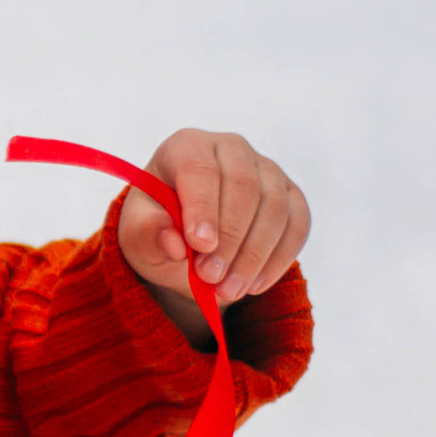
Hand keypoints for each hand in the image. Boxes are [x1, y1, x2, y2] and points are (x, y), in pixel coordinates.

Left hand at [117, 129, 308, 341]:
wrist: (187, 243)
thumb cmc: (158, 229)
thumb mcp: (137, 236)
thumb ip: (147, 234)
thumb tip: (171, 242)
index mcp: (186, 146)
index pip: (200, 169)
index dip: (203, 208)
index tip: (199, 246)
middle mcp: (231, 148)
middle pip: (244, 186)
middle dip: (230, 239)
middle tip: (211, 279)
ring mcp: (267, 169)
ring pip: (275, 206)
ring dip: (254, 254)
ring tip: (229, 289)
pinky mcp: (291, 195)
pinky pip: (297, 223)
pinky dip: (279, 258)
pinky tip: (255, 284)